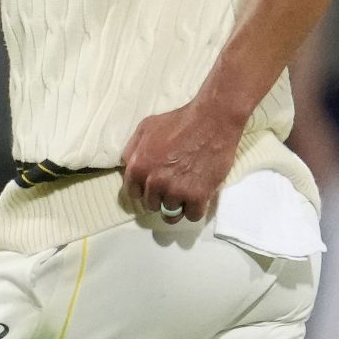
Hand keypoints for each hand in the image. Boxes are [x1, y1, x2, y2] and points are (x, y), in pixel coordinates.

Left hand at [120, 95, 244, 222]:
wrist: (211, 121)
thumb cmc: (177, 122)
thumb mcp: (144, 129)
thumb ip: (132, 150)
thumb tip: (128, 168)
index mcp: (138, 166)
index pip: (133, 193)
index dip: (142, 191)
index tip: (151, 189)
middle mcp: (154, 182)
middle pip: (151, 205)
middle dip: (159, 198)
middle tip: (171, 188)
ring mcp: (176, 190)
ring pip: (171, 212)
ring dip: (177, 206)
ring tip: (184, 194)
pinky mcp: (198, 195)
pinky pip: (192, 216)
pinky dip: (194, 211)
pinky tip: (196, 200)